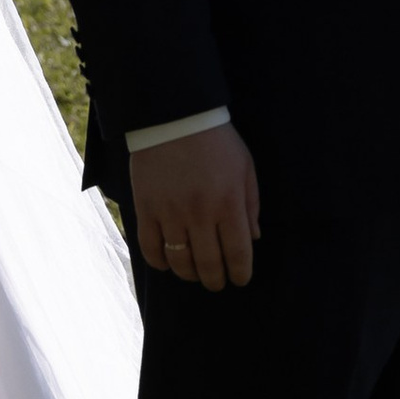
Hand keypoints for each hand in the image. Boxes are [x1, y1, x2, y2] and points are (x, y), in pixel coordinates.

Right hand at [129, 124, 260, 290]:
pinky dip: (160, 262)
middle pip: (209, 264)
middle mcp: (199, 214)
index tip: (240, 279)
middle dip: (216, 280)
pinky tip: (168, 263)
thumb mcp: (245, 168)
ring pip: (180, 262)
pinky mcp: (146, 209)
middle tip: (218, 282)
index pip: (238, 253)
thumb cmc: (216, 141)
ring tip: (195, 273)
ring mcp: (170, 213)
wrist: (174, 115)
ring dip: (190, 274)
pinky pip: (150, 248)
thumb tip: (253, 238)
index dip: (241, 273)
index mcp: (228, 203)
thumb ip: (251, 205)